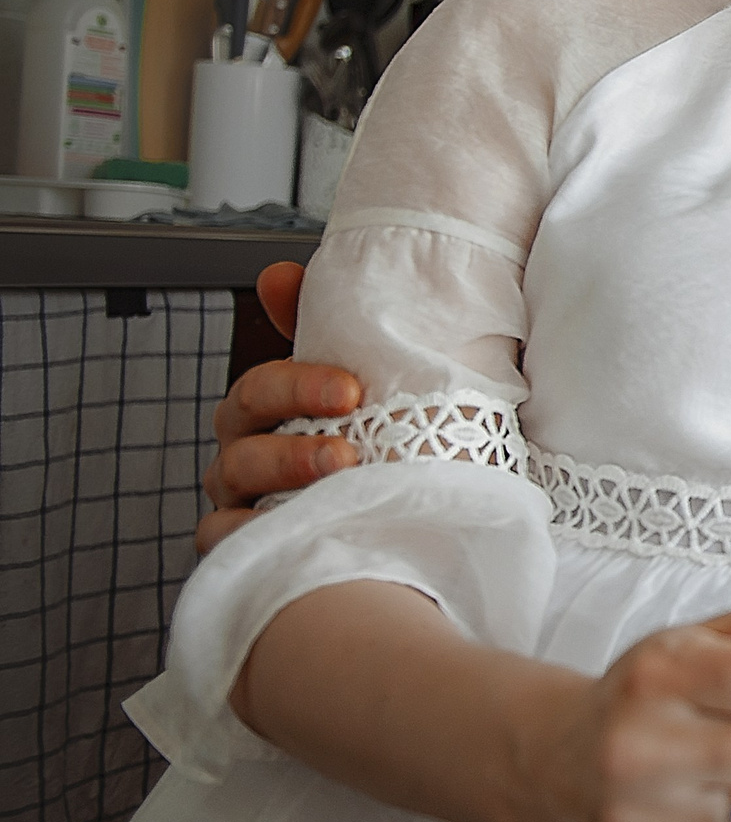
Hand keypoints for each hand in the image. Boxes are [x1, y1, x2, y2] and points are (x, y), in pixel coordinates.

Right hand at [200, 262, 362, 553]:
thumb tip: (279, 274)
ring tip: (341, 478)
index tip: (352, 389)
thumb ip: (333, 330)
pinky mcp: (246, 548)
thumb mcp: (368, 384)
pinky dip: (251, 533)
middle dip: (293, 433)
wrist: (415, 520)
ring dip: (283, 476)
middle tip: (349, 446)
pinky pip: (223, 540)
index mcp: (272, 410)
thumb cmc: (384, 443)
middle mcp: (249, 452)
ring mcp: (242, 501)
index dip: (298, 383)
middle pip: (241, 432)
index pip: (263, 386)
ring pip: (232, 480)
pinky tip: (297, 529)